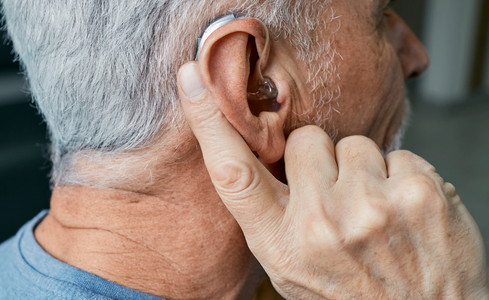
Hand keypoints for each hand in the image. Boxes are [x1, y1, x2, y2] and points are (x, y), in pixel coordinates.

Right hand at [177, 62, 487, 299]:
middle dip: (320, 160)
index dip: (209, 122)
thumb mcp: (292, 267)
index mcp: (281, 244)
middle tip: (338, 199)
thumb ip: (272, 216)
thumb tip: (263, 154)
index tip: (192, 80)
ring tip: (374, 212)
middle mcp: (321, 224)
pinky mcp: (418, 194)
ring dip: (363, 170)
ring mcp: (371, 208)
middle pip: (305, 141)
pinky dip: (402, 178)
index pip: (233, 174)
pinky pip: (399, 154)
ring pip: (355, 143)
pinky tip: (405, 213)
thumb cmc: (352, 294)